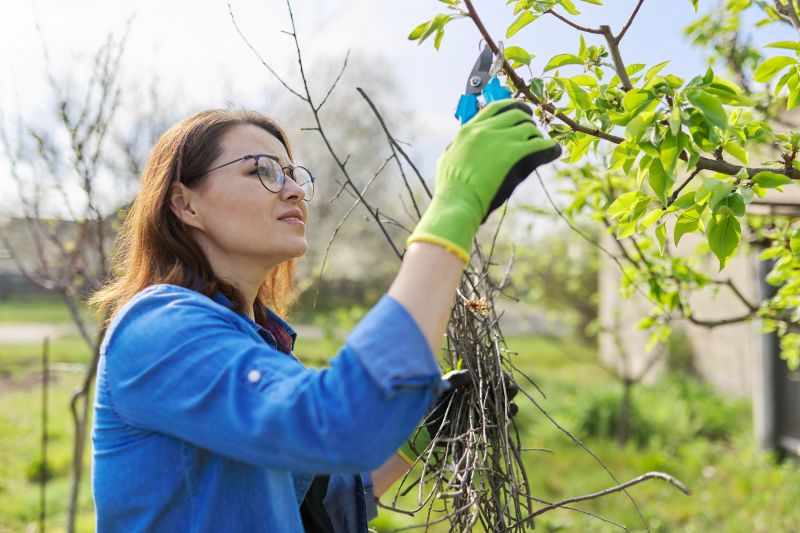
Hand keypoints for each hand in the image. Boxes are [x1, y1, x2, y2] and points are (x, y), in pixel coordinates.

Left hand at [397, 369, 519, 464]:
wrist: (423, 422)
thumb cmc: (430, 399)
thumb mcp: (441, 385)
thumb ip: (454, 378)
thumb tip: (470, 374)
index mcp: (471, 383)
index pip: (492, 377)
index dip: (501, 377)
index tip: (504, 378)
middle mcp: (479, 396)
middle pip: (501, 391)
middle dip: (509, 390)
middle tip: (510, 390)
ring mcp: (481, 411)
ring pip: (502, 407)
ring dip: (509, 405)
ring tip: (511, 406)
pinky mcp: (480, 426)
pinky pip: (497, 423)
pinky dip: (505, 419)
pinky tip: (507, 417)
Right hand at [407, 99, 560, 263]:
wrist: (457, 201)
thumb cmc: (450, 188)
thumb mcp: (447, 160)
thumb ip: (456, 149)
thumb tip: (455, 148)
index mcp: (468, 130)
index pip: (495, 108)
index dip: (512, 108)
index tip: (520, 114)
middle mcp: (484, 129)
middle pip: (515, 113)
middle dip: (528, 120)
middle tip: (534, 130)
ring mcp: (499, 140)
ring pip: (528, 127)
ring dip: (537, 135)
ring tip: (541, 144)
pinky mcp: (512, 153)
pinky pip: (538, 143)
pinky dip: (548, 146)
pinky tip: (552, 150)